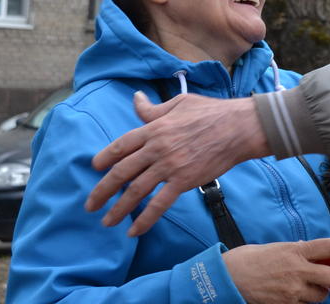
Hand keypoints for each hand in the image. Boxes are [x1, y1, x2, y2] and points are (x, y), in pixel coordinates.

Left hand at [84, 91, 268, 235]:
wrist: (239, 127)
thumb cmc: (212, 112)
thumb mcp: (180, 103)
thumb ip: (154, 109)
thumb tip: (136, 99)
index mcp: (154, 128)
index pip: (121, 145)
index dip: (104, 158)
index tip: (95, 168)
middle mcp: (157, 148)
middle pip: (121, 172)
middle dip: (102, 191)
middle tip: (90, 205)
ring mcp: (169, 166)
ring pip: (136, 190)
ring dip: (118, 209)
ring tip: (107, 221)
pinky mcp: (184, 181)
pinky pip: (159, 203)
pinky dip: (144, 219)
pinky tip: (133, 231)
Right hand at [225, 238, 329, 303]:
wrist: (229, 279)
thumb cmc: (249, 260)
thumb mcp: (275, 248)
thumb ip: (294, 249)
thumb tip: (305, 248)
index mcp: (295, 251)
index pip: (328, 246)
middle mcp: (298, 270)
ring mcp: (292, 290)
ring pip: (320, 296)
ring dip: (320, 294)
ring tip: (310, 288)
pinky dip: (304, 303)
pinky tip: (295, 296)